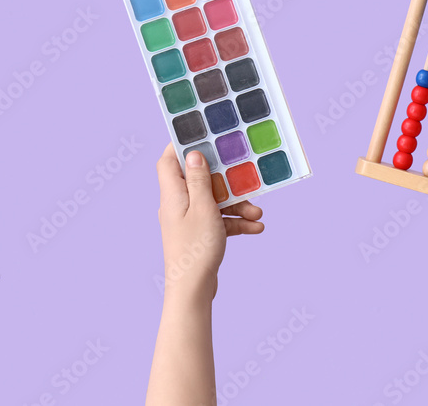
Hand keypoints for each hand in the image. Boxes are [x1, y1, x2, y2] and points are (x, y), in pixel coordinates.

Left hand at [156, 144, 264, 301]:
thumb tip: (193, 154)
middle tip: (244, 175)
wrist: (193, 290)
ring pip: (215, 202)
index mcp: (173, 195)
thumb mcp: (203, 209)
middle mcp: (178, 205)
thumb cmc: (195, 249)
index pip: (169, 161)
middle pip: (201, 181)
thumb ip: (200, 180)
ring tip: (258, 212)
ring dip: (238, 205)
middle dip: (227, 181)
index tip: (203, 136)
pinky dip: (237, 222)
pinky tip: (256, 227)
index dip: (182, 146)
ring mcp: (189, 220)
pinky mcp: (200, 234)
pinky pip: (220, 221)